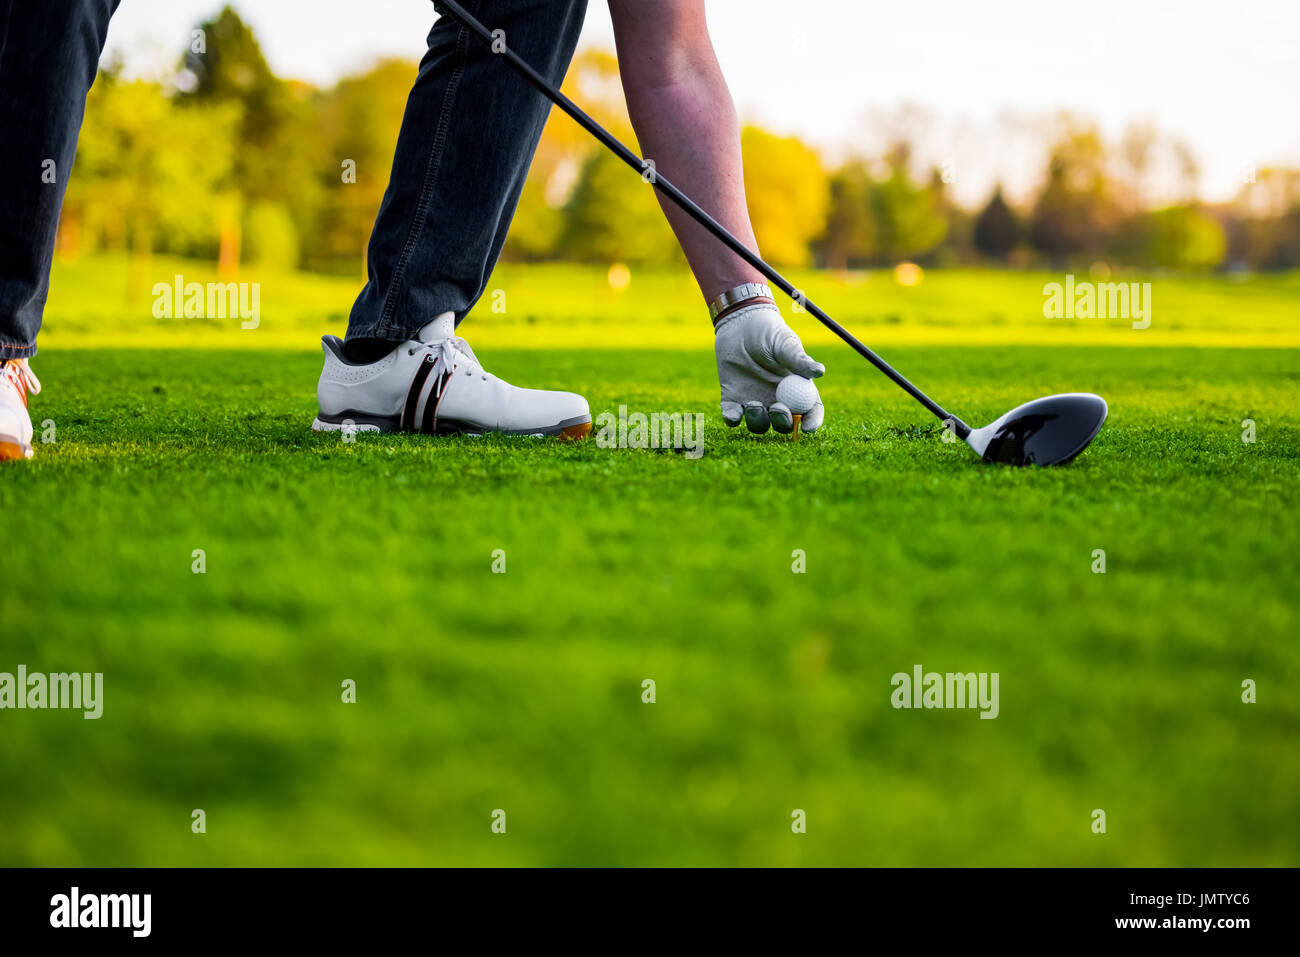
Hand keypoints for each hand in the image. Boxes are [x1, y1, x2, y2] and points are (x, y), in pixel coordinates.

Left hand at [714, 302, 824, 433]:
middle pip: (784, 424)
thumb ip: (799, 360)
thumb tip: (820, 371)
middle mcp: (778, 400)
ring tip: (753, 403)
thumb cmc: (768, 332)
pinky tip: (734, 413)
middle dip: (782, 422)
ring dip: (757, 421)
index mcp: (797, 389)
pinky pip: (733, 417)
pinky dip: (733, 419)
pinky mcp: (732, 399)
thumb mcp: (785, 344)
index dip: (812, 422)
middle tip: (777, 408)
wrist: (739, 324)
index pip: (810, 411)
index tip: (808, 428)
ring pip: (759, 425)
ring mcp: (755, 401)